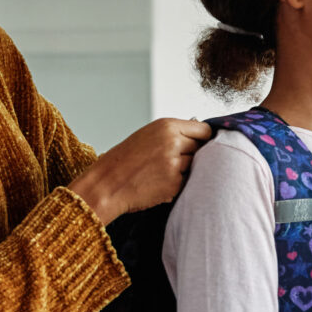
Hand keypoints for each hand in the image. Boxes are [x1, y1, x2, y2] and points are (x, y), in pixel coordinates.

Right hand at [68, 118, 211, 224]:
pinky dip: (178, 184)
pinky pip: (187, 182)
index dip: (204, 139)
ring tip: (164, 172)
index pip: (204, 130)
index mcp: (167, 126)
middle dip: (195, 155)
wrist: (107, 184)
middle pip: (203, 149)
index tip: (201, 145)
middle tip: (176, 161)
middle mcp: (173, 143)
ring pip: (196, 166)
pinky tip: (160, 183)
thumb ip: (173, 133)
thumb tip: (201, 133)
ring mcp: (175, 164)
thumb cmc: (124, 160)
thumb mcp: (148, 135)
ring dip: (187, 170)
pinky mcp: (174, 185)